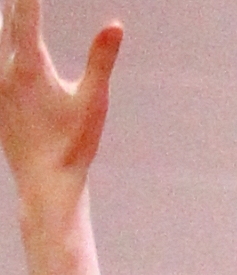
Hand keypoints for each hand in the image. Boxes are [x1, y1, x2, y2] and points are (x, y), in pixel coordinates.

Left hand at [0, 4, 119, 210]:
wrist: (44, 185)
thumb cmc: (73, 147)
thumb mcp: (93, 103)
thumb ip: (101, 60)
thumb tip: (116, 25)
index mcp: (29, 65)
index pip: (26, 11)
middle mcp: (5, 68)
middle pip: (8, 17)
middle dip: (19, 0)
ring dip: (8, 16)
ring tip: (14, 5)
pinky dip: (3, 39)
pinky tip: (5, 36)